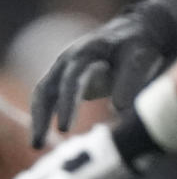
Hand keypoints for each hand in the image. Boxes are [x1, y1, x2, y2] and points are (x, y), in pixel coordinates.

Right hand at [31, 0, 176, 143]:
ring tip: (36, 145)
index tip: (64, 128)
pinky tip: (41, 138)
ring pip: (43, 93)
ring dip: (38, 118)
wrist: (133, 33)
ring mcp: (64, 68)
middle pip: (48, 88)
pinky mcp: (66, 79)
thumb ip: (130, 81)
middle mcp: (69, 59)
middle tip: (40, 143)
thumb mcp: (140, 59)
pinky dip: (43, 116)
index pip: (72, 80)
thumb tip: (119, 108)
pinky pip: (48, 98)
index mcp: (87, 52)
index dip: (67, 105)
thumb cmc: (138, 47)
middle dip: (43, 116)